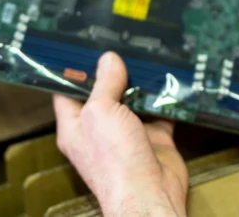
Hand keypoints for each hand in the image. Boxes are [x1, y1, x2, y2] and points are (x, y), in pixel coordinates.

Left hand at [54, 52, 187, 216]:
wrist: (149, 193)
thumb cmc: (114, 163)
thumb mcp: (100, 112)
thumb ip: (104, 84)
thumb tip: (109, 61)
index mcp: (76, 125)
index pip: (68, 92)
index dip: (75, 70)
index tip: (85, 47)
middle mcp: (101, 129)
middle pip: (106, 92)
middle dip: (115, 71)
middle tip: (123, 46)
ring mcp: (129, 134)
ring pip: (135, 99)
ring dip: (143, 82)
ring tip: (147, 56)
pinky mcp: (155, 138)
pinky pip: (161, 112)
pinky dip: (167, 98)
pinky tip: (170, 80)